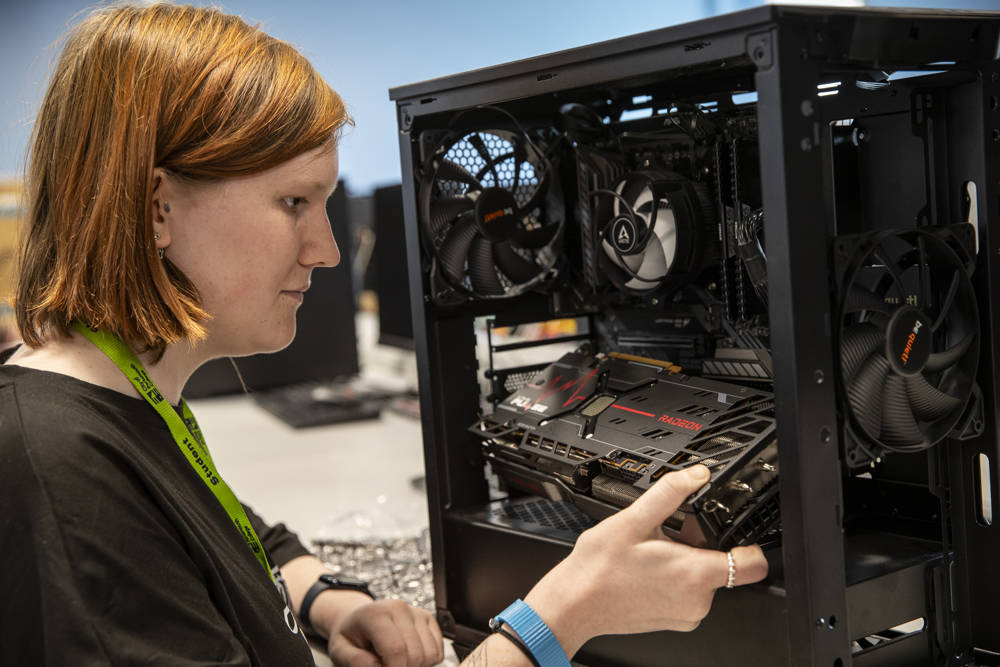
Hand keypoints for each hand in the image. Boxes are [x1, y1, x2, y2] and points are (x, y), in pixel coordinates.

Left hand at [325, 597, 443, 666]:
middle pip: (415, 655)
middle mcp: (399, 608)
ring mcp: (415, 612)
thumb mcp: (340, 650)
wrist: (358, 618)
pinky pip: (438, 649)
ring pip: (430, 653)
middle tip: (386, 665)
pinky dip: (427, 660)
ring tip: (396, 661)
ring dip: (416, 665)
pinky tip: (408, 655)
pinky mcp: (428, 618)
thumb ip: (355, 661)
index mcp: (375, 614)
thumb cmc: (350, 636)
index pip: (396, 651)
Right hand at [523, 465, 768, 656]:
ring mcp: (687, 614)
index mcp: (694, 574)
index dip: (751, 543)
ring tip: (652, 554)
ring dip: (687, 562)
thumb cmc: (598, 569)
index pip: (754, 564)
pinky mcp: (675, 621)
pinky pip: (689, 594)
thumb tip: (695, 474)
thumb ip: (670, 494)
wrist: (574, 605)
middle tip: (670, 536)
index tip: (737, 530)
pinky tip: (648, 569)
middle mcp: (697, 601)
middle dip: (702, 546)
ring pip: (704, 579)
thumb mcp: (633, 520)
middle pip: (724, 565)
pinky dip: (676, 579)